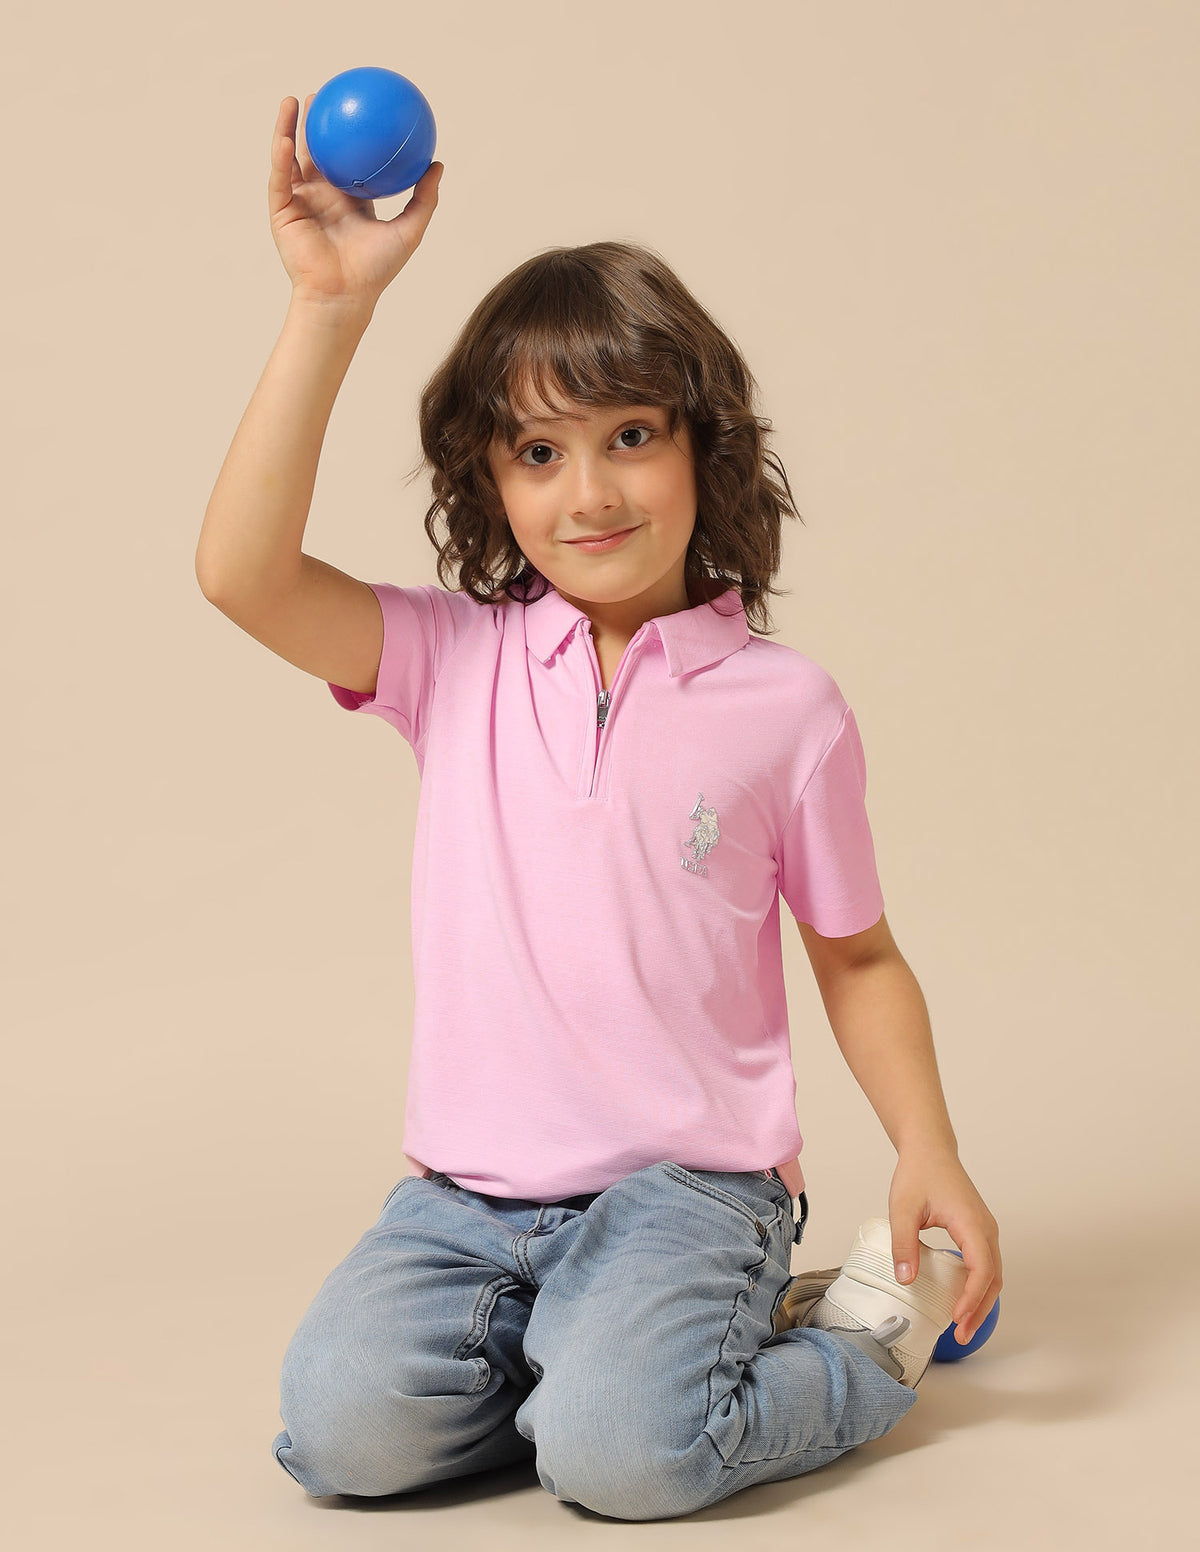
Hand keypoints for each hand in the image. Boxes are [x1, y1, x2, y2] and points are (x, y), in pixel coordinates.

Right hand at [268, 94, 443, 310]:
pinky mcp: (283, 213)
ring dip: (289, 129)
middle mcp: (323, 198)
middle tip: (322, 95)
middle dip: (316, 123)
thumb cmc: (376, 270)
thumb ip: (424, 198)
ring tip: (294, 101)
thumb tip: (438, 163)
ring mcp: (301, 203)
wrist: (344, 295)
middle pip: (316, 152)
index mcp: (349, 200)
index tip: (355, 108)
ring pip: (292, 159)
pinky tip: (284, 137)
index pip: (346, 160)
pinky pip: (281, 179)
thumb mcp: (409, 230)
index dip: (347, 135)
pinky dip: (281, 157)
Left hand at [888, 1145, 1001, 1344]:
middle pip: (994, 1278)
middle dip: (980, 1309)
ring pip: (993, 1274)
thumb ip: (903, 1243)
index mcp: (971, 1222)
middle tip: (962, 1335)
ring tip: (963, 1326)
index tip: (956, 1318)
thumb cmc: (918, 1173)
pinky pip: (986, 1265)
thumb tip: (906, 1279)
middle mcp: (986, 1229)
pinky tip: (962, 1300)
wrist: (930, 1150)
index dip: (972, 1298)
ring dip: (981, 1301)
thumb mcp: (902, 1208)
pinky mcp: (979, 1231)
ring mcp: (985, 1230)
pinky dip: (979, 1287)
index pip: (982, 1269)